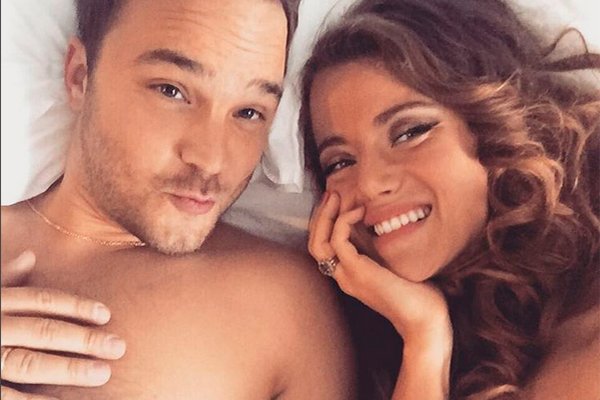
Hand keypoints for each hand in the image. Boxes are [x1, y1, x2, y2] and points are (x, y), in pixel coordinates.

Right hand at [1, 251, 126, 399]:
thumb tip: (31, 255)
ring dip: (67, 370)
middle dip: (83, 339)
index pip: (40, 300)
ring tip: (102, 374)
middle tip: (118, 346)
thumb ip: (2, 279)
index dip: (76, 306)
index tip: (106, 315)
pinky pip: (6, 395)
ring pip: (27, 362)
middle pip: (42, 330)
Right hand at [309, 192, 451, 398]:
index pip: (324, 246)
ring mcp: (347, 276)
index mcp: (350, 274)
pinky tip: (359, 212)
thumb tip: (379, 222)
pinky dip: (344, 223)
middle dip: (320, 215)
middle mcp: (343, 276)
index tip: (337, 201)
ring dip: (326, 216)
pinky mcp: (358, 272)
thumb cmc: (417, 292)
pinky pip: (339, 242)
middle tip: (331, 194)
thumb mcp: (393, 263)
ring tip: (338, 197)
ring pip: (319, 243)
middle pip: (315, 244)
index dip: (325, 222)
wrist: (424, 319)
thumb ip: (380, 248)